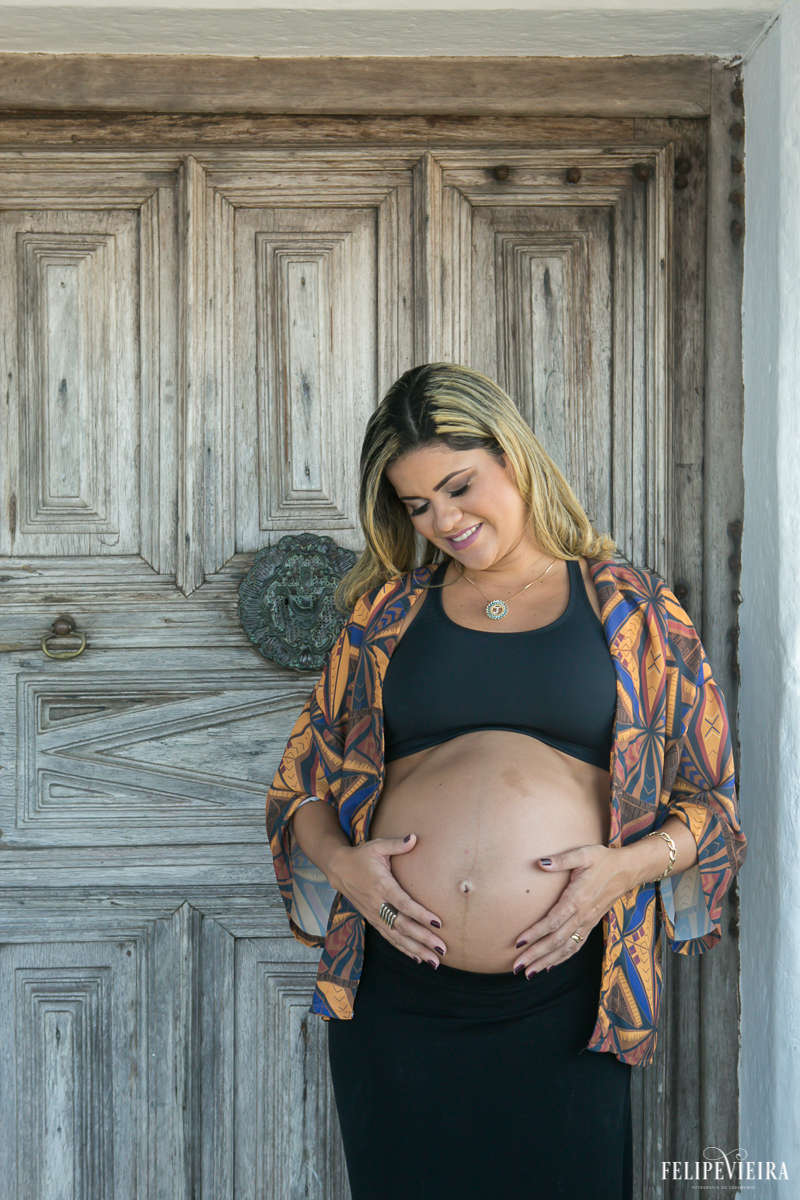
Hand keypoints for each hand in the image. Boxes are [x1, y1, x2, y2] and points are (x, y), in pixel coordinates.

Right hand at [333, 833, 446, 968]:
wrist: (338, 869)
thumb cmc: (362, 856)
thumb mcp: (377, 846)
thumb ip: (397, 844)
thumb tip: (414, 838)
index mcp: (382, 885)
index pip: (403, 903)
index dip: (420, 914)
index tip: (437, 922)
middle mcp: (378, 904)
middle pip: (403, 925)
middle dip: (423, 939)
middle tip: (442, 949)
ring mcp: (374, 915)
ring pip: (397, 936)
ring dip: (416, 950)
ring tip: (434, 961)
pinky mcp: (373, 920)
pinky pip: (389, 938)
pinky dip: (403, 949)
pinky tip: (418, 958)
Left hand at [511, 843, 632, 977]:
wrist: (627, 870)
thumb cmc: (603, 860)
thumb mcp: (583, 854)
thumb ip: (561, 860)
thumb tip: (540, 863)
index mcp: (577, 899)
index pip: (552, 921)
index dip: (535, 933)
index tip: (518, 942)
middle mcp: (582, 915)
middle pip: (556, 940)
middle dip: (535, 954)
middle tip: (517, 966)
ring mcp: (588, 922)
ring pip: (565, 948)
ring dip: (547, 961)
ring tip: (529, 973)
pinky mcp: (592, 925)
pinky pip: (576, 946)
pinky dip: (562, 958)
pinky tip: (550, 966)